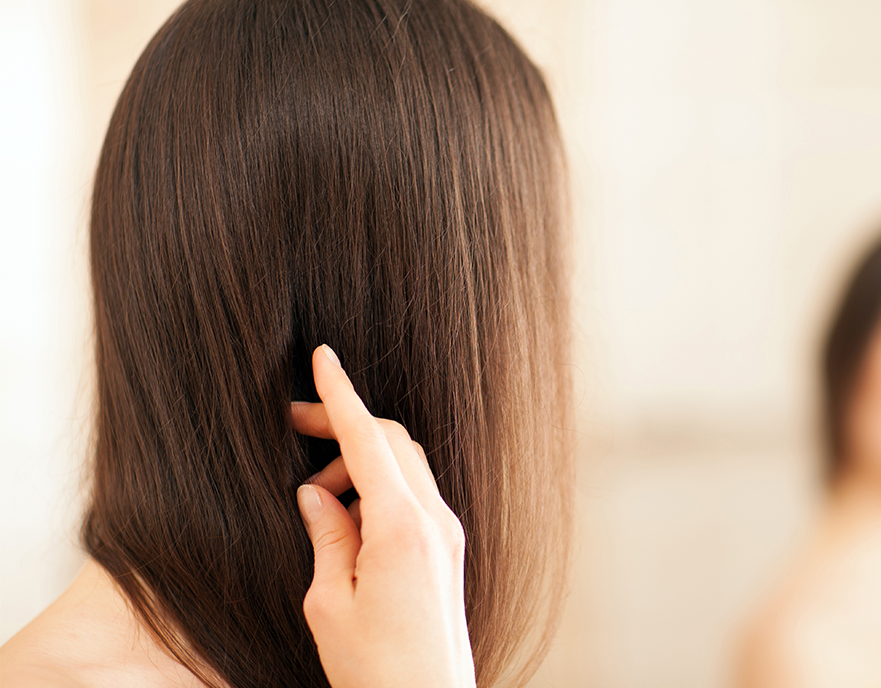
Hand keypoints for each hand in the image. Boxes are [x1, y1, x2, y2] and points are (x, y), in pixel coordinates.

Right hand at [291, 345, 474, 687]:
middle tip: (296, 428)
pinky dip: (379, 488)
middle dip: (344, 425)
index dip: (341, 394)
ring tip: (317, 503)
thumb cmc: (375, 669)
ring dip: (359, 463)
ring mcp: (449, 534)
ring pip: (404, 465)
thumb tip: (316, 493)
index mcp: (402, 527)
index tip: (324, 358)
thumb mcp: (330, 602)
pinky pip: (414, 494)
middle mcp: (435, 521)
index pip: (368, 438)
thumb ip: (326, 535)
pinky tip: (347, 520)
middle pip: (391, 441)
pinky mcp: (449, 550)